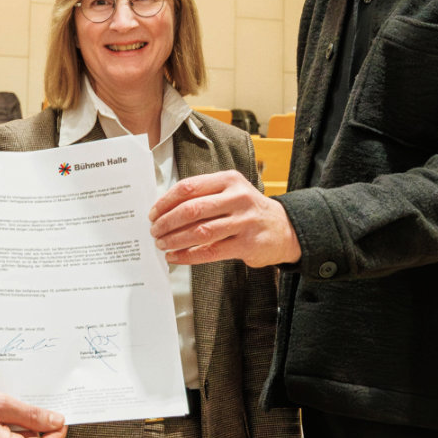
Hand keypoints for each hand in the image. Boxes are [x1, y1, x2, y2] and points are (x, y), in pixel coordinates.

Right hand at [0, 385, 67, 437]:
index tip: (61, 420)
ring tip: (13, 411)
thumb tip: (55, 421)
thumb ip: (31, 415)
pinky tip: (2, 420)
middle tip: (39, 408)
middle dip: (39, 431)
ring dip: (23, 432)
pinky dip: (10, 437)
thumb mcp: (1, 403)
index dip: (56, 434)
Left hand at [148, 170, 301, 266]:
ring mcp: (243, 221)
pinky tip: (176, 257)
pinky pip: (210, 251)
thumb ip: (204, 195)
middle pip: (192, 209)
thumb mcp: (231, 191)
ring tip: (162, 244)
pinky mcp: (247, 244)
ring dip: (175, 239)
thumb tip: (166, 209)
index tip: (154, 212)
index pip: (189, 187)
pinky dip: (188, 256)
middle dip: (167, 222)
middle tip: (155, 231)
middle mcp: (237, 198)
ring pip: (200, 231)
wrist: (284, 228)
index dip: (166, 201)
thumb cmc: (249, 210)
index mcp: (228, 180)